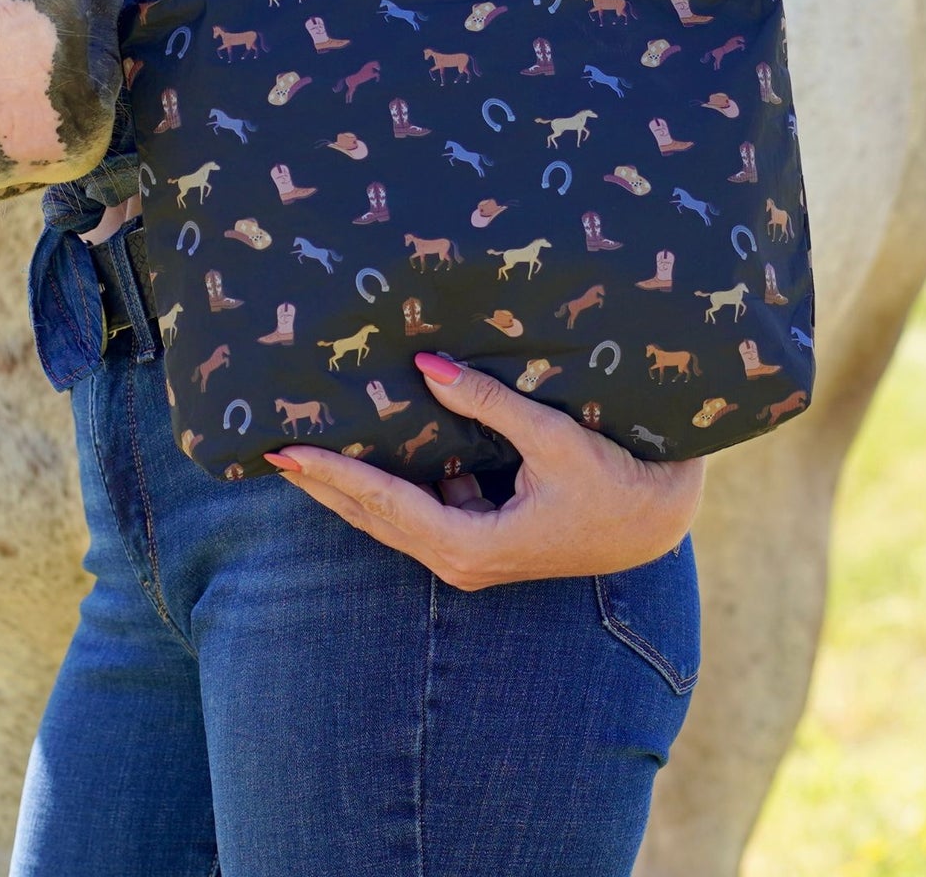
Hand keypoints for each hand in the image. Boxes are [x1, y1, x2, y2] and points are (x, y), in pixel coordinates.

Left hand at [262, 352, 702, 590]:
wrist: (657, 518)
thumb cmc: (612, 477)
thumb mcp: (550, 436)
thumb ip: (486, 403)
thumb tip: (424, 367)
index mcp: (471, 544)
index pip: (384, 504)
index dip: (333, 476)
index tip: (288, 454)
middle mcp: (461, 558)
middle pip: (373, 517)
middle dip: (323, 484)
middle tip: (269, 450)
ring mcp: (470, 551)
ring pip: (392, 516)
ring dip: (350, 485)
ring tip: (303, 449)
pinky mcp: (482, 535)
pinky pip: (420, 507)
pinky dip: (388, 482)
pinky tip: (369, 448)